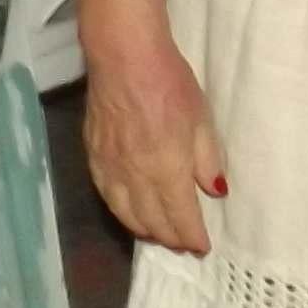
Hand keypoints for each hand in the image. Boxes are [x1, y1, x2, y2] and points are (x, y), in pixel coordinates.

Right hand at [82, 30, 226, 253]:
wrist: (123, 59)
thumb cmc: (170, 84)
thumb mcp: (202, 119)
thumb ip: (207, 159)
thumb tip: (215, 192)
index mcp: (166, 168)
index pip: (180, 215)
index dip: (191, 236)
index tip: (202, 248)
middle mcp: (135, 176)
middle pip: (151, 220)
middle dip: (169, 237)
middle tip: (183, 246)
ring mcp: (110, 168)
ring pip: (125, 213)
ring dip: (143, 230)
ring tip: (159, 236)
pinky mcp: (92, 156)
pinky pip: (106, 196)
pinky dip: (120, 212)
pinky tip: (128, 213)